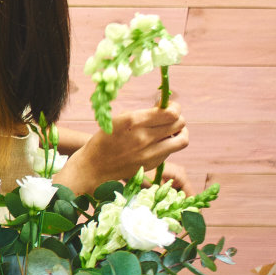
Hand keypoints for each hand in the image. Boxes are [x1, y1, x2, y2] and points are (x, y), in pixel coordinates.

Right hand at [60, 102, 188, 193]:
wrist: (93, 167)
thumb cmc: (105, 140)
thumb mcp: (119, 120)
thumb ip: (143, 114)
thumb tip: (165, 107)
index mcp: (133, 121)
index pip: (171, 113)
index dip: (174, 107)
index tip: (168, 107)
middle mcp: (144, 137)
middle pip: (179, 123)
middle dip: (178, 118)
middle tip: (170, 119)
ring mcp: (149, 153)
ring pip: (182, 140)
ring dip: (180, 133)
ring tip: (172, 132)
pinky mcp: (151, 164)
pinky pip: (170, 151)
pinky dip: (169, 145)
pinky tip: (158, 144)